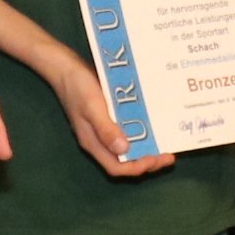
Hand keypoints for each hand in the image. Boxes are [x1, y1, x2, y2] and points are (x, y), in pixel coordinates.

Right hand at [41, 57, 176, 179]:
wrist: (66, 67)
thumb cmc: (78, 87)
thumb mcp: (92, 107)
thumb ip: (106, 129)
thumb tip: (125, 150)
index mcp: (94, 143)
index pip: (117, 167)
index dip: (137, 167)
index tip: (157, 158)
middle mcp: (100, 140)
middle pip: (125, 160)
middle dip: (147, 161)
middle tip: (169, 155)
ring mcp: (104, 129)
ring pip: (128, 147)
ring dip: (147, 148)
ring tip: (166, 143)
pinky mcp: (109, 117)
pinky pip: (128, 131)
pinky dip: (141, 132)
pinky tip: (154, 124)